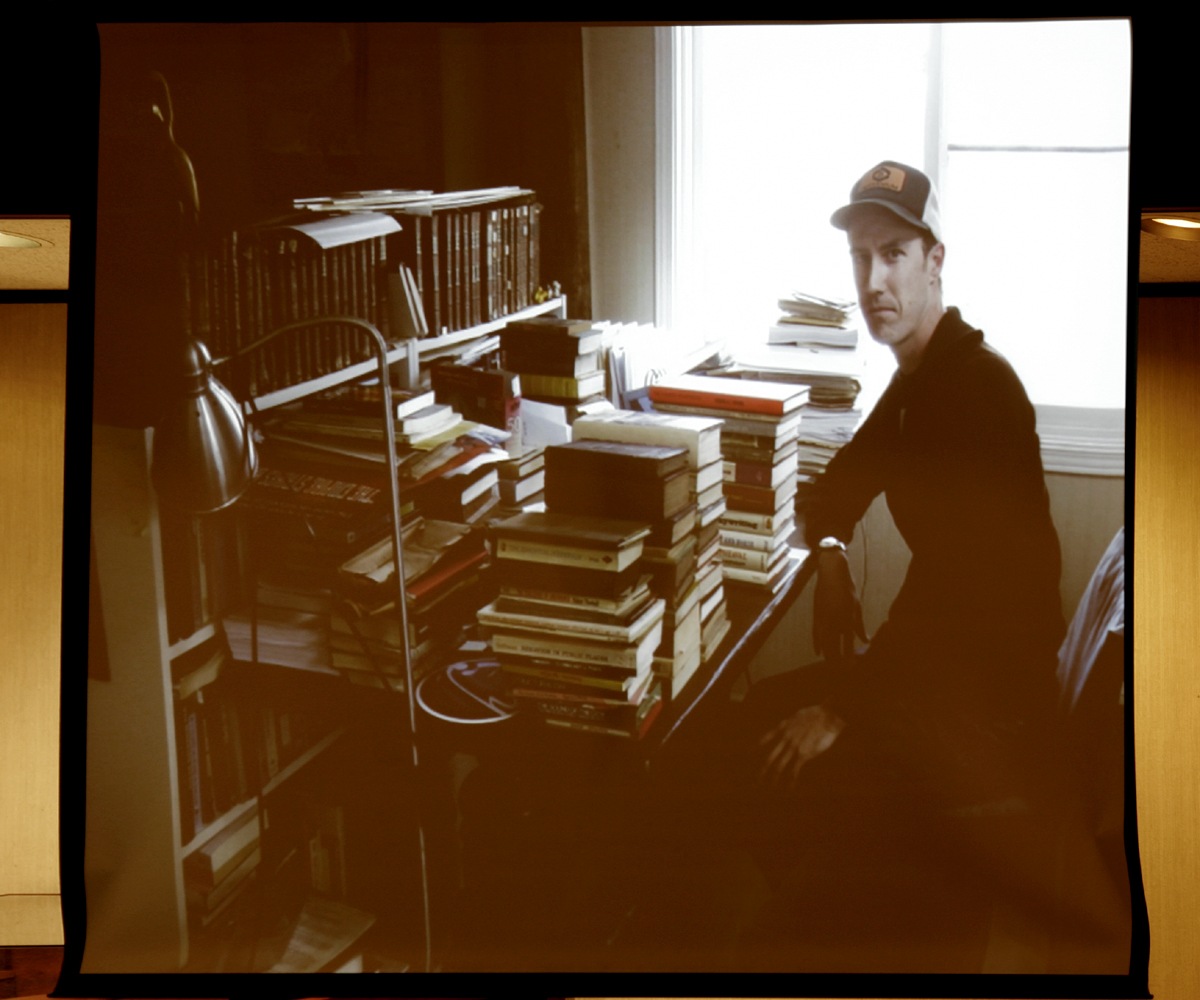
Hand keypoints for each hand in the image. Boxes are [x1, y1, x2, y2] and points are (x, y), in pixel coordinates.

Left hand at [759, 704, 845, 786]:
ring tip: (770, 788)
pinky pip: (794, 769)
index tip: (750, 752)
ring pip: (779, 765)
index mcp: (783, 729)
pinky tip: (789, 789)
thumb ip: (789, 722)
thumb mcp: (797, 715)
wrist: (826, 716)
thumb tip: (784, 722)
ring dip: (774, 777)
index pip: (766, 738)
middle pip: (770, 757)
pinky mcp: (803, 754)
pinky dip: (791, 780)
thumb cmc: (816, 714)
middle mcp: (785, 739)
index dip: (758, 746)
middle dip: (763, 769)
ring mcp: (793, 747)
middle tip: (757, 779)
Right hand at [812, 547, 866, 662]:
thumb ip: (860, 626)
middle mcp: (834, 620)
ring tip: (830, 666)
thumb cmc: (847, 589)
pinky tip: (819, 653)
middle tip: (840, 672)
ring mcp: (823, 618)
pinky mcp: (816, 615)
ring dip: (827, 654)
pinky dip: (817, 644)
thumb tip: (866, 641)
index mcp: (847, 618)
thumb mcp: (857, 606)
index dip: (849, 657)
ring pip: (824, 642)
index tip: (852, 667)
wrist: (831, 573)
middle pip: (834, 646)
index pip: (847, 643)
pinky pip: (816, 633)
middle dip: (837, 660)